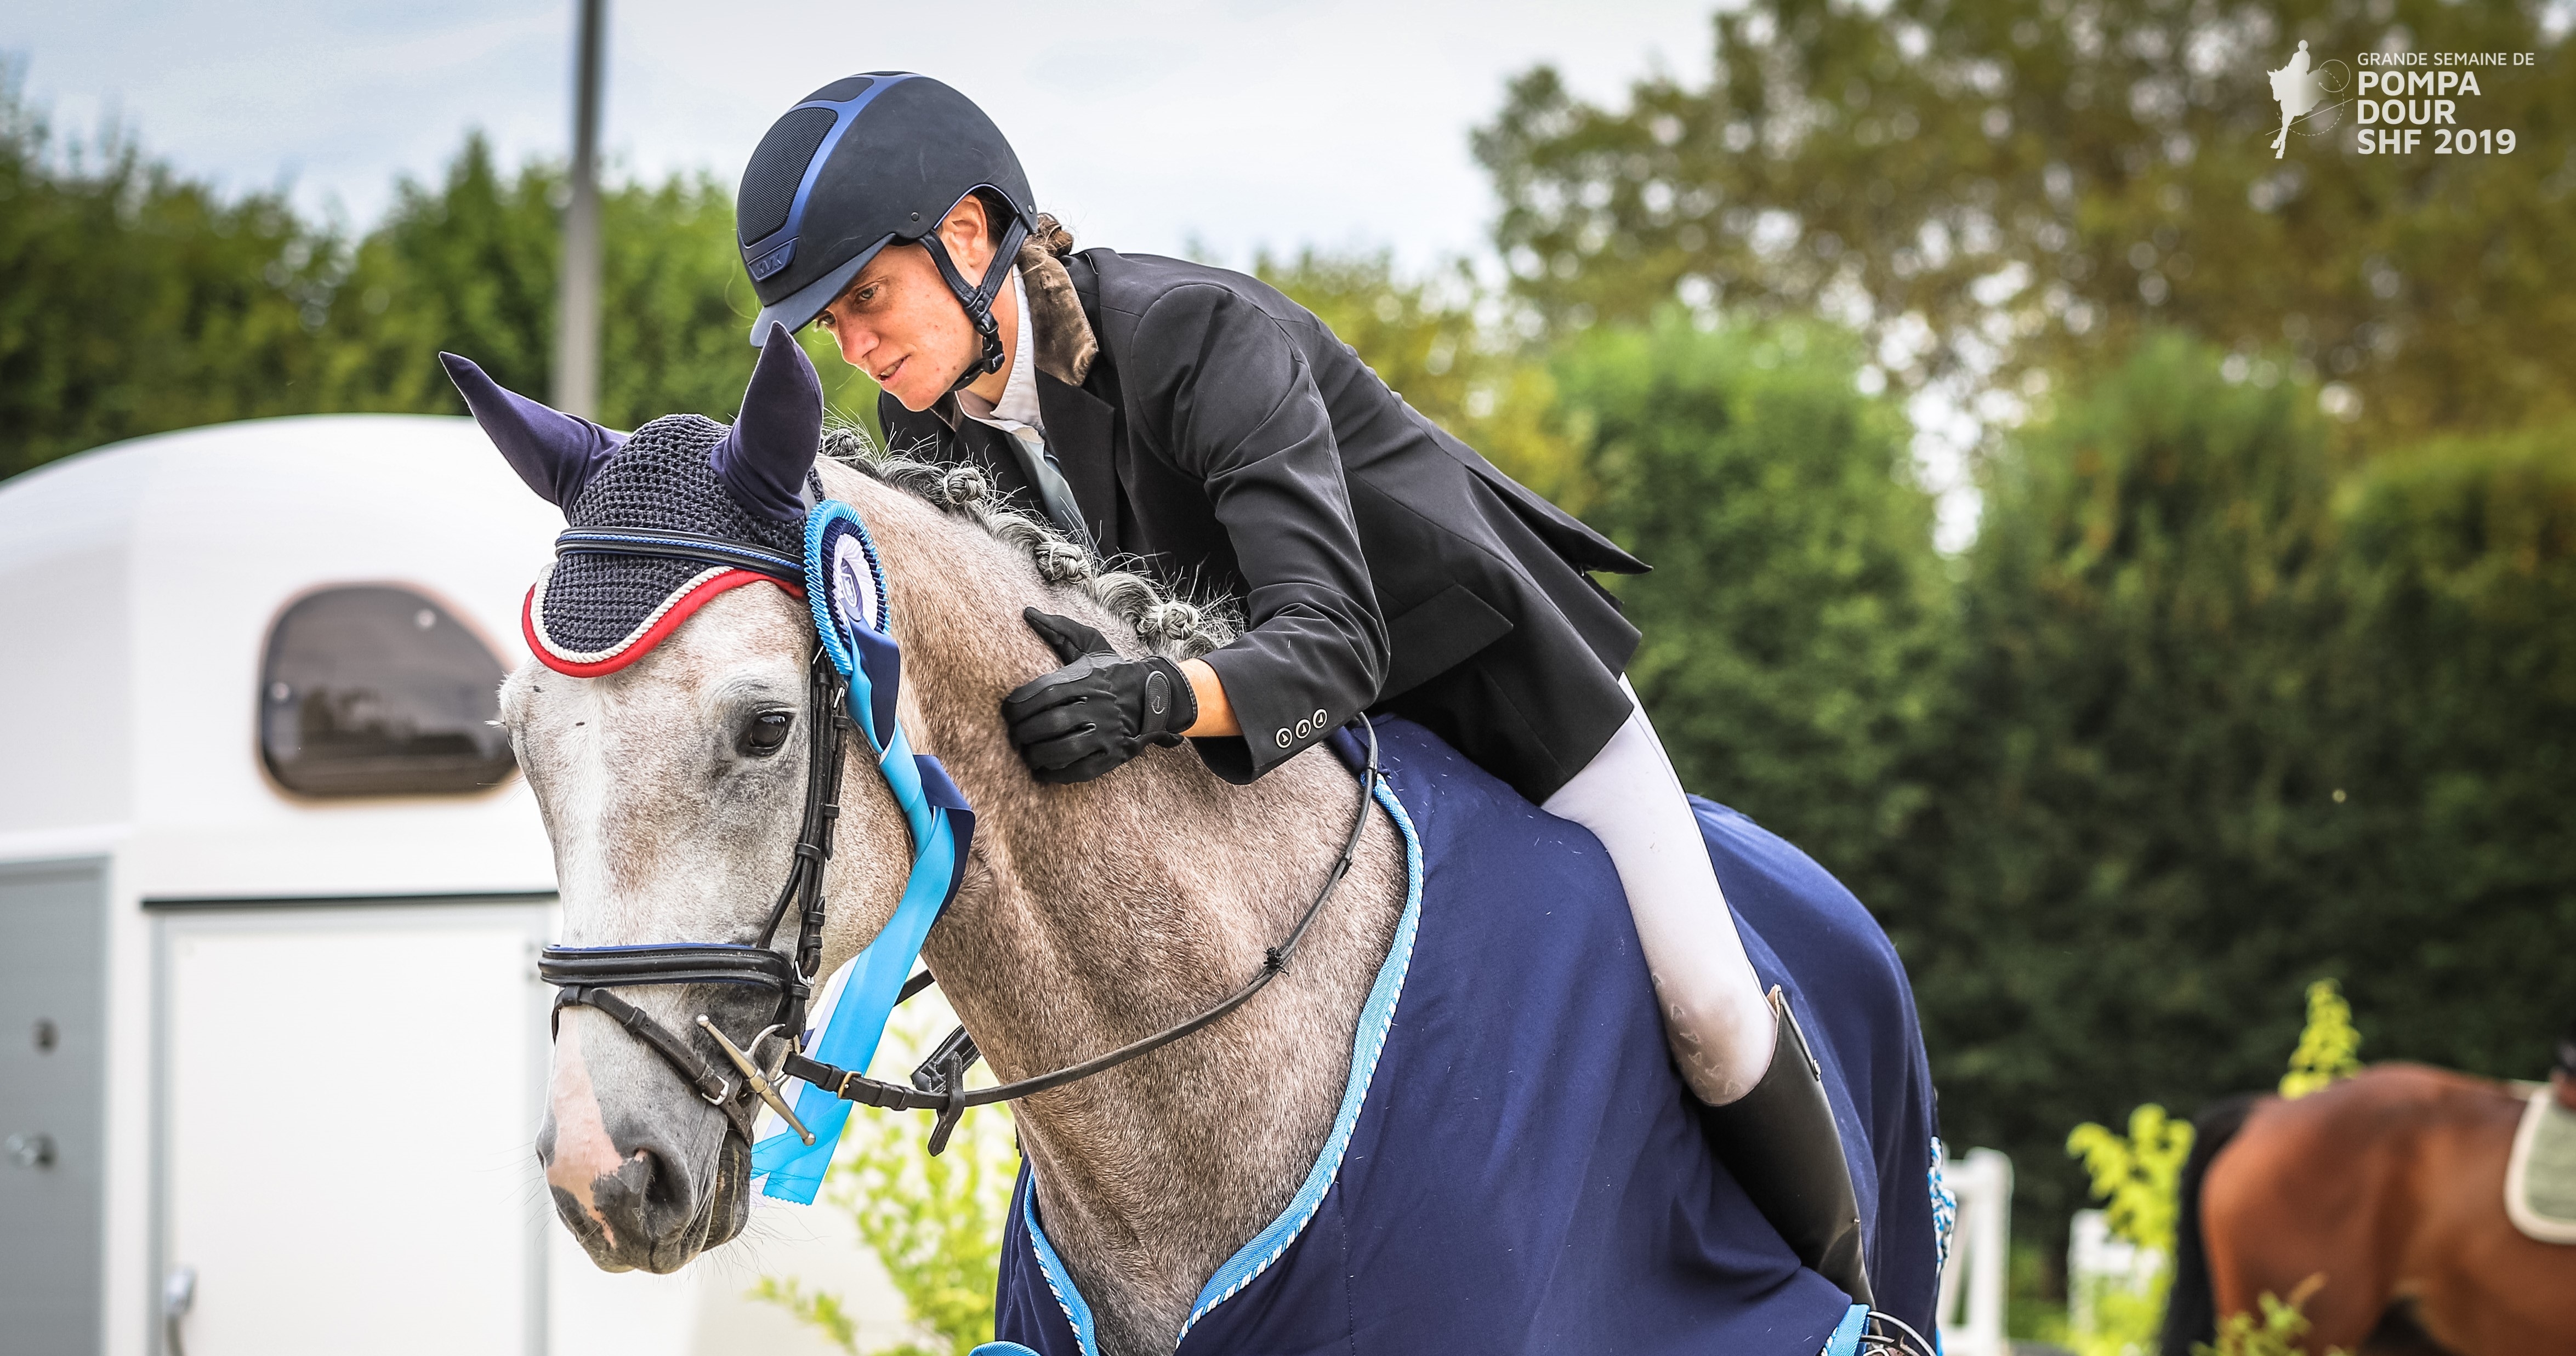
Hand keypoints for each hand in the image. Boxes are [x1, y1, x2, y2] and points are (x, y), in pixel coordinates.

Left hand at [1001, 609, 1199, 783]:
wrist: (1156, 696)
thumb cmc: (1114, 671)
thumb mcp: (1092, 645)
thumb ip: (1060, 629)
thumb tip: (1028, 612)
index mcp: (1088, 678)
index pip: (1044, 692)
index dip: (1019, 705)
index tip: (1007, 711)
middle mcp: (1098, 705)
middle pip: (1050, 722)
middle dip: (1024, 732)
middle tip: (1014, 735)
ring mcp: (1108, 732)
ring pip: (1064, 748)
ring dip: (1037, 754)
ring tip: (1026, 753)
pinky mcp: (1114, 754)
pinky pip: (1080, 769)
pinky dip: (1056, 773)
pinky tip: (1042, 770)